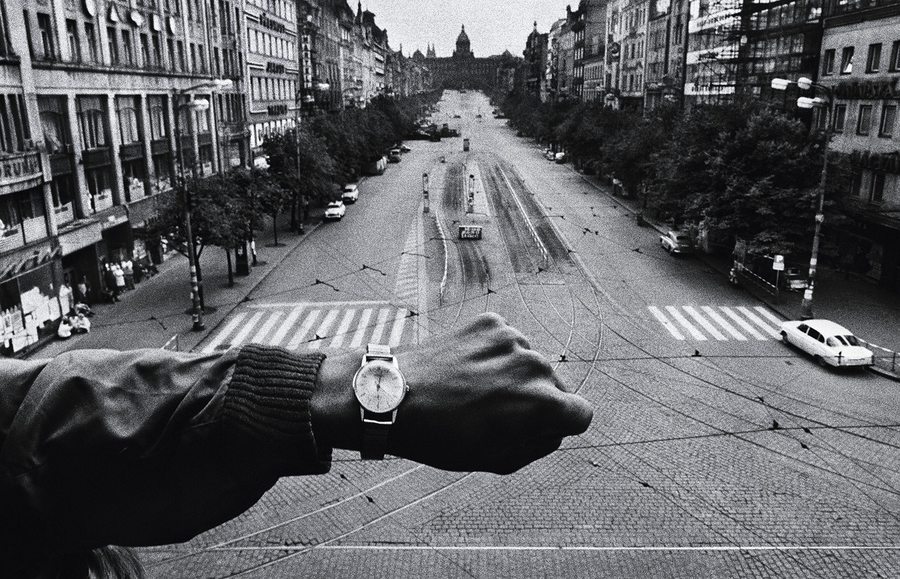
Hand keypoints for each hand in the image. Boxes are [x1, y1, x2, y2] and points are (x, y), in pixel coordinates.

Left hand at [313, 313, 592, 473]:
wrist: (394, 396)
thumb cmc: (442, 437)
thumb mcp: (497, 460)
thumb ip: (539, 445)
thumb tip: (554, 427)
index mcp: (543, 403)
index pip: (581, 413)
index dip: (559, 426)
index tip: (535, 428)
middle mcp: (535, 365)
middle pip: (553, 386)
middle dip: (533, 400)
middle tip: (492, 415)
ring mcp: (513, 339)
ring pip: (528, 363)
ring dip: (511, 376)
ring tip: (472, 392)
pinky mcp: (491, 322)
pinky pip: (506, 342)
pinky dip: (492, 355)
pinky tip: (466, 370)